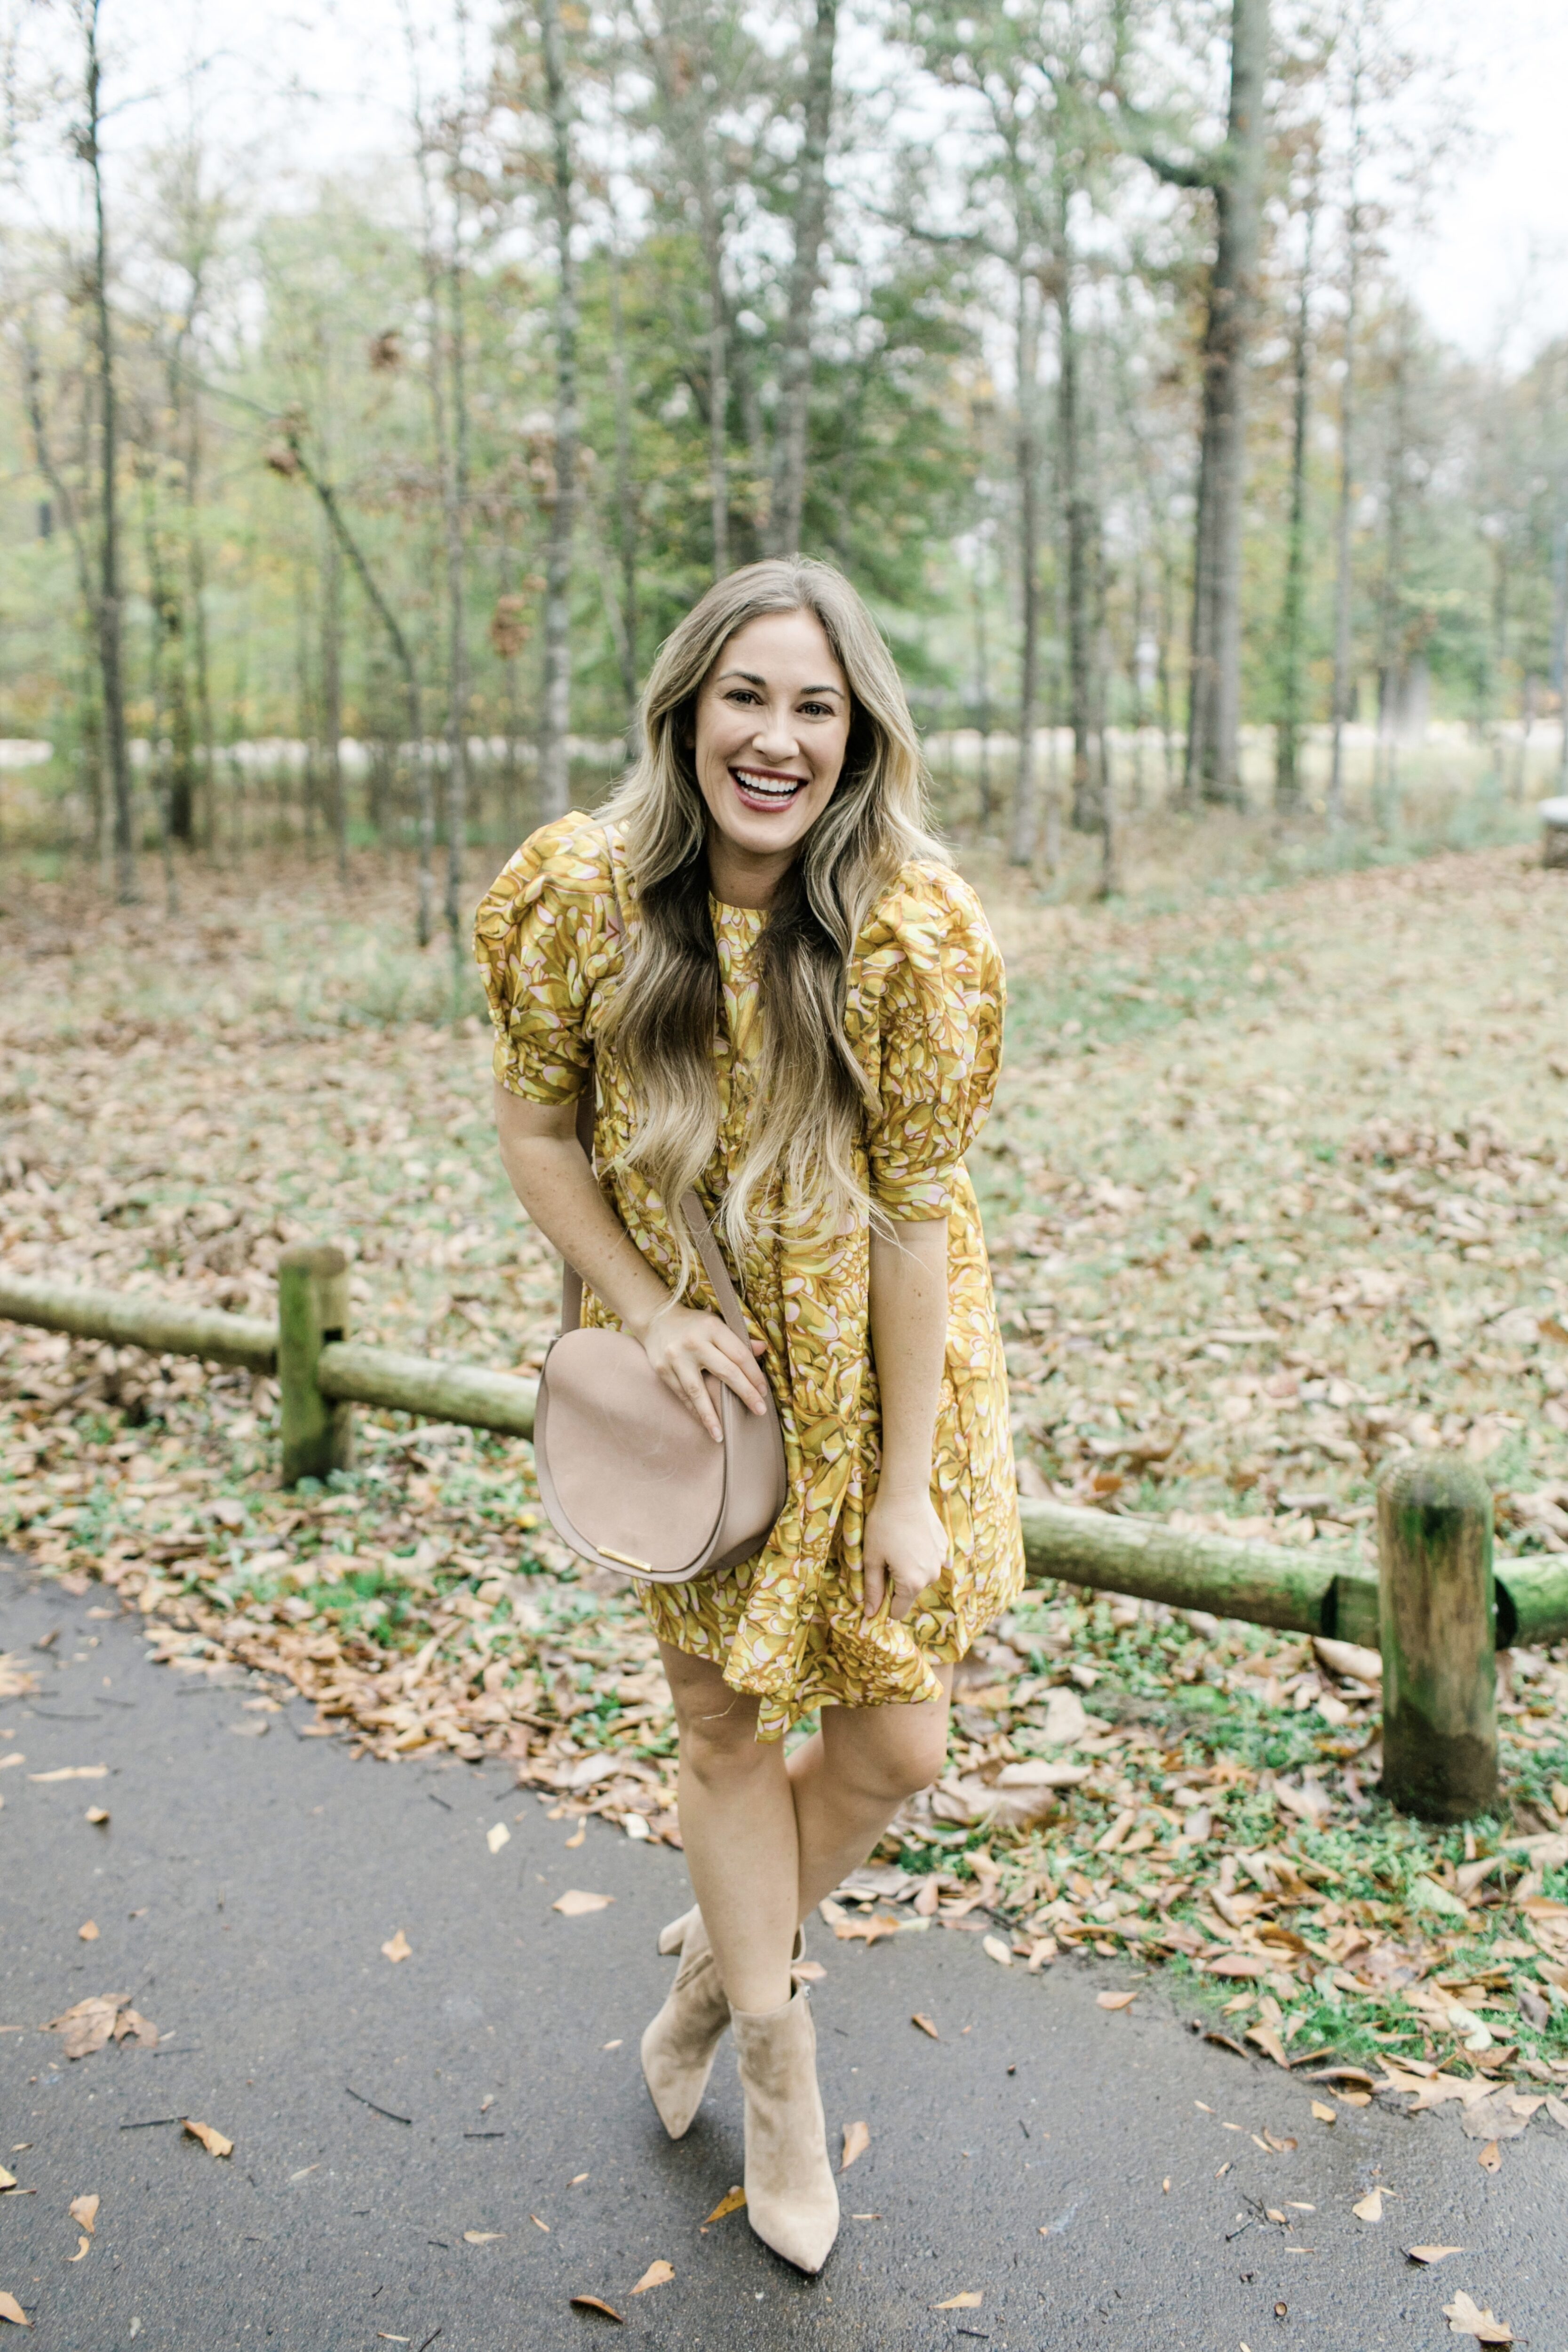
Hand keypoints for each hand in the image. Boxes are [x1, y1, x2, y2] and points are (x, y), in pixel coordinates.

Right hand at [638, 1303, 770, 1443]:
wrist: (655, 1318)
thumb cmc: (693, 1324)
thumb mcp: (716, 1323)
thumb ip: (738, 1338)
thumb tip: (763, 1350)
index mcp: (712, 1328)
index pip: (739, 1355)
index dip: (754, 1375)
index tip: (764, 1392)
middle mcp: (694, 1343)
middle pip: (726, 1372)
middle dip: (745, 1394)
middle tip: (760, 1411)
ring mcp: (676, 1358)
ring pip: (698, 1391)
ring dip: (711, 1415)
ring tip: (721, 1435)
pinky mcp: (663, 1370)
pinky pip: (682, 1395)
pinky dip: (694, 1410)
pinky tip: (704, 1423)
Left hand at [862, 1486, 948, 1621]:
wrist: (905, 1494)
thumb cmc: (883, 1526)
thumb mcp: (872, 1558)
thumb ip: (872, 1589)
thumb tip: (870, 1614)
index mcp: (912, 1584)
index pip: (898, 1611)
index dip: (884, 1604)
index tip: (876, 1586)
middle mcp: (931, 1577)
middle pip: (909, 1593)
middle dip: (896, 1583)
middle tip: (884, 1558)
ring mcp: (940, 1562)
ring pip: (920, 1576)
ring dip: (908, 1569)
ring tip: (897, 1545)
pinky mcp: (944, 1547)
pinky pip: (928, 1561)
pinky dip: (919, 1555)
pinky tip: (910, 1537)